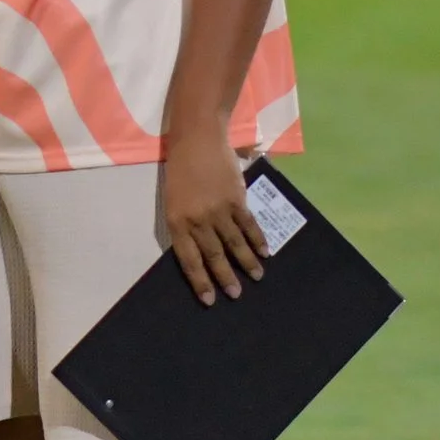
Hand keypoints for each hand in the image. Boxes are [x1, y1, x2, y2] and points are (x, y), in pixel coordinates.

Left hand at [161, 135, 266, 305]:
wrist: (197, 139)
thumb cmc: (181, 168)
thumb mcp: (174, 199)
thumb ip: (186, 223)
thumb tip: (200, 248)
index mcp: (177, 221)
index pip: (189, 259)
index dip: (200, 281)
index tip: (210, 300)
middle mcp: (198, 220)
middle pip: (214, 256)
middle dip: (225, 278)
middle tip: (236, 295)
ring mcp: (219, 211)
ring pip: (234, 244)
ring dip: (246, 263)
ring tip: (256, 278)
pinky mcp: (236, 200)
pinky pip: (249, 226)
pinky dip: (258, 240)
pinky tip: (265, 252)